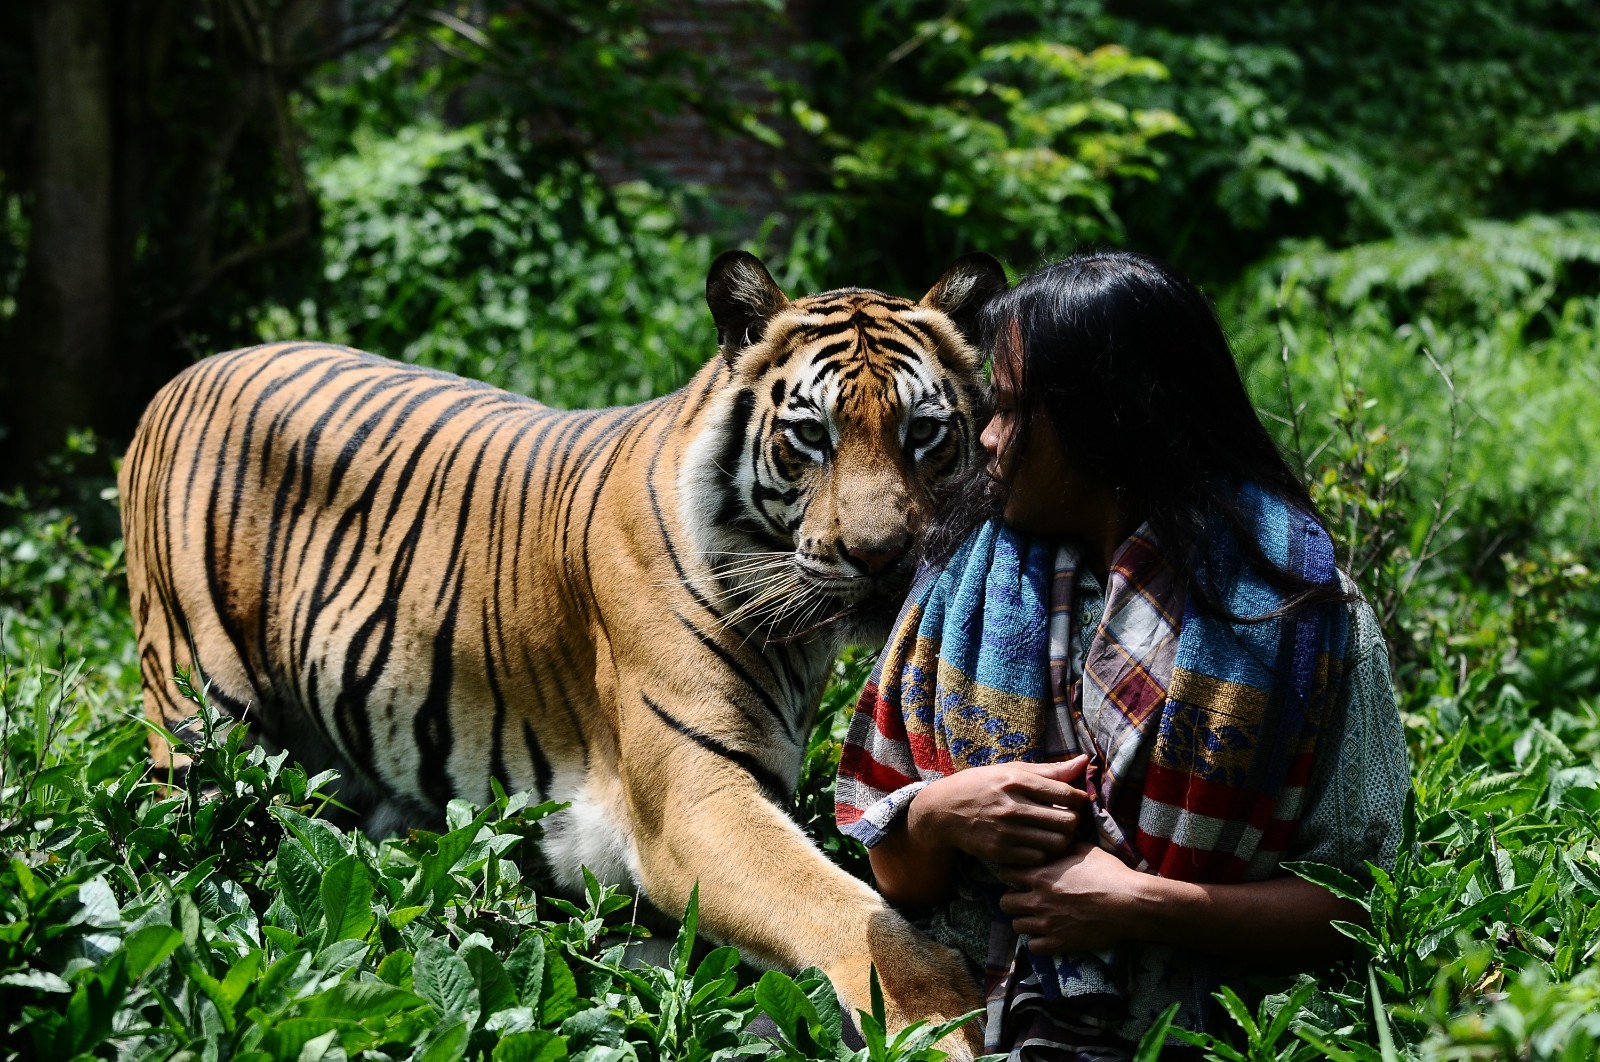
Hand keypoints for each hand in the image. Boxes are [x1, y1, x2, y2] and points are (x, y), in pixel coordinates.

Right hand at [906, 755, 1088, 865]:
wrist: (943, 811)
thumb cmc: (981, 785)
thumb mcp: (1011, 770)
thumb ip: (1049, 770)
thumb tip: (1084, 761)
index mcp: (1016, 781)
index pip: (1067, 794)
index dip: (1080, 799)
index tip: (1077, 800)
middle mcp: (1012, 807)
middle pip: (1068, 821)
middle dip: (1074, 820)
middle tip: (1068, 817)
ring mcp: (1006, 832)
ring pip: (1057, 843)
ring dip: (1063, 838)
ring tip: (1056, 831)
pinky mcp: (1000, 852)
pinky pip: (1039, 858)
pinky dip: (1045, 852)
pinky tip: (1039, 843)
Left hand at [995, 841, 1147, 953]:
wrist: (1129, 904)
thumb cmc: (1109, 874)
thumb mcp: (1084, 850)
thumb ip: (1061, 849)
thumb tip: (1052, 844)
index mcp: (1042, 876)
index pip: (1006, 873)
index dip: (1010, 873)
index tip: (1017, 875)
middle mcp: (1039, 900)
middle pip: (1005, 903)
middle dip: (1012, 899)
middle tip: (1024, 898)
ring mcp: (1047, 924)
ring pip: (1017, 926)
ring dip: (1024, 920)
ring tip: (1035, 917)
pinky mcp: (1059, 943)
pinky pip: (1033, 947)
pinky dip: (1037, 941)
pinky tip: (1046, 934)